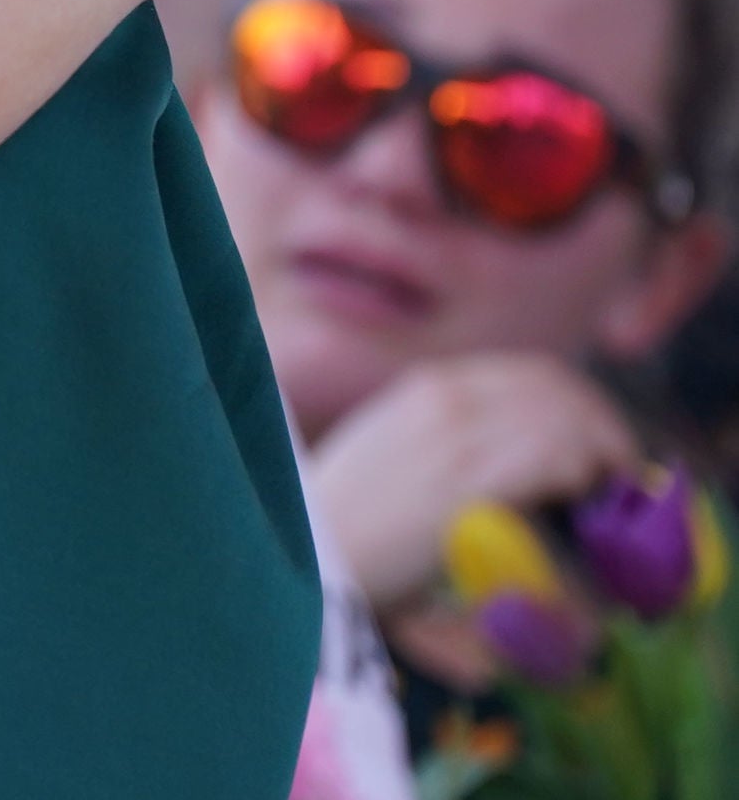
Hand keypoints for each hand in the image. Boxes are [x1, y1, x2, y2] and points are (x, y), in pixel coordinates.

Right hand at [309, 352, 639, 611]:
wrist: (310, 551)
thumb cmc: (347, 522)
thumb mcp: (394, 457)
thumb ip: (447, 443)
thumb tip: (517, 465)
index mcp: (428, 388)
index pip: (532, 373)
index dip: (580, 406)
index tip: (598, 447)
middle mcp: (449, 397)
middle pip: (560, 388)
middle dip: (602, 426)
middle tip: (615, 475)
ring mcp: (462, 433)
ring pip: (568, 419)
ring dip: (601, 453)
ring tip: (604, 495)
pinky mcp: (474, 475)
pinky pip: (558, 456)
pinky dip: (584, 476)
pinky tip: (579, 504)